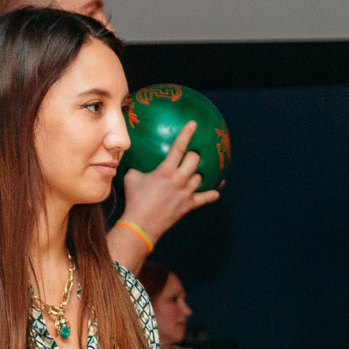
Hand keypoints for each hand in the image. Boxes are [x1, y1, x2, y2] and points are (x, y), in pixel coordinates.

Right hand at [120, 121, 219, 241]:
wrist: (141, 225)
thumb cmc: (134, 200)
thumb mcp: (131, 177)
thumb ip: (135, 167)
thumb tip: (133, 160)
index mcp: (165, 171)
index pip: (179, 147)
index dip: (186, 134)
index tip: (193, 124)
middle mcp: (179, 180)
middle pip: (195, 160)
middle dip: (194, 155)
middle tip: (190, 155)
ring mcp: (186, 193)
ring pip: (200, 177)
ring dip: (198, 173)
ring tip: (196, 171)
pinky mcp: (189, 205)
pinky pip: (205, 198)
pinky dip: (211, 194)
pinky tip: (216, 191)